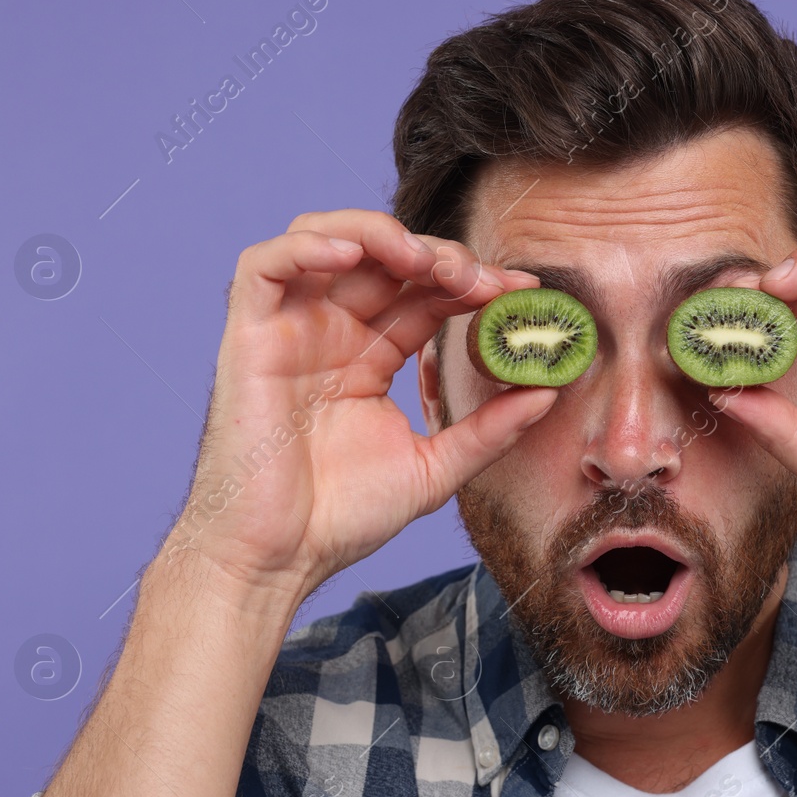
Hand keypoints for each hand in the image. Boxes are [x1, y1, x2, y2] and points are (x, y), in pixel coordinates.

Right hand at [164, 209, 554, 597]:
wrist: (277, 560)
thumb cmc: (339, 520)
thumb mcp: (435, 468)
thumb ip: (489, 429)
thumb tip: (548, 393)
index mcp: (366, 357)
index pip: (424, 295)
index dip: (473, 282)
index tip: (523, 292)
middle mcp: (328, 333)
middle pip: (385, 259)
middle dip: (440, 257)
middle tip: (483, 280)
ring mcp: (287, 331)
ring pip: (325, 239)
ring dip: (380, 235)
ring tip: (427, 263)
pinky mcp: (248, 337)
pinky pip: (264, 266)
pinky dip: (308, 245)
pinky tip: (356, 255)